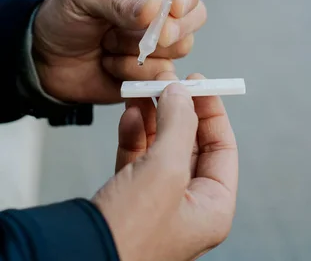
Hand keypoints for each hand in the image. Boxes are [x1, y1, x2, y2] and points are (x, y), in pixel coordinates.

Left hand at [32, 0, 205, 102]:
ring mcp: (159, 41)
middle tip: (148, 40)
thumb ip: (118, 0)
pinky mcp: (152, 70)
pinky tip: (109, 64)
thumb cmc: (63, 15)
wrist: (43, 58)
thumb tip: (157, 8)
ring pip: (181, 47)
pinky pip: (162, 74)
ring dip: (142, 52)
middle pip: (196, 16)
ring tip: (108, 45)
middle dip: (172, 30)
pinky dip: (133, 73)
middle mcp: (161, 9)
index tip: (174, 9)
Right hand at [93, 73, 237, 260]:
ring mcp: (157, 202)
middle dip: (178, 109)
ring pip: (161, 145)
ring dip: (153, 116)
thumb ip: (178, 125)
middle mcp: (188, 205)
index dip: (212, 112)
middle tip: (166, 82)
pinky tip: (129, 114)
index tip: (198, 84)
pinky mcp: (128, 198)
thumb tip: (180, 92)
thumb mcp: (164, 171)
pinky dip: (134, 132)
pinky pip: (138, 156)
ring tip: (144, 91)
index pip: (222, 148)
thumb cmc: (128, 234)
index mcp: (211, 207)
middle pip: (190, 143)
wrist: (74, 255)